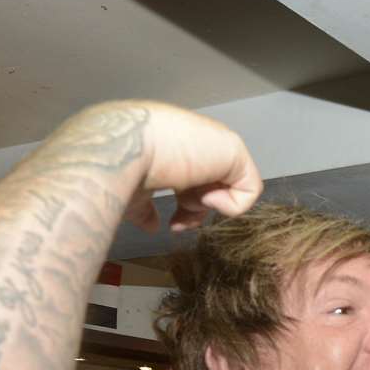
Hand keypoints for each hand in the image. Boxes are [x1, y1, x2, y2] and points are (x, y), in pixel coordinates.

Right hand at [68, 101, 263, 232]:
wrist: (121, 149)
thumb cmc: (119, 168)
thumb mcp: (133, 193)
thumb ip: (146, 208)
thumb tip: (153, 226)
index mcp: (173, 148)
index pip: (194, 181)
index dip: (187, 207)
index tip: (172, 224)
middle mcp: (197, 143)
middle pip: (213, 186)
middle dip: (196, 211)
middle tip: (180, 223)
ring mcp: (216, 144)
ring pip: (229, 187)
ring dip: (207, 203)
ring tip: (186, 199)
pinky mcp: (235, 150)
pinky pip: (250, 188)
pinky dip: (232, 204)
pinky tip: (206, 197)